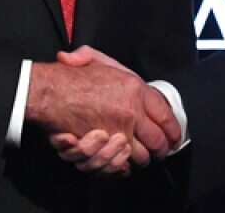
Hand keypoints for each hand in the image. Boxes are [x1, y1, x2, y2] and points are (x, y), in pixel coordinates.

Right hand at [49, 47, 181, 171]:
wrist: (50, 92)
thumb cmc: (71, 77)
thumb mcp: (96, 58)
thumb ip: (113, 64)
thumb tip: (124, 75)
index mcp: (135, 88)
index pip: (166, 114)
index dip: (173, 129)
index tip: (174, 136)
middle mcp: (132, 111)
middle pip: (158, 140)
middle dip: (161, 149)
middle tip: (160, 152)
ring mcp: (118, 131)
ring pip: (141, 155)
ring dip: (141, 159)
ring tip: (141, 158)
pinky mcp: (103, 147)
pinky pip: (122, 164)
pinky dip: (124, 167)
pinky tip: (124, 163)